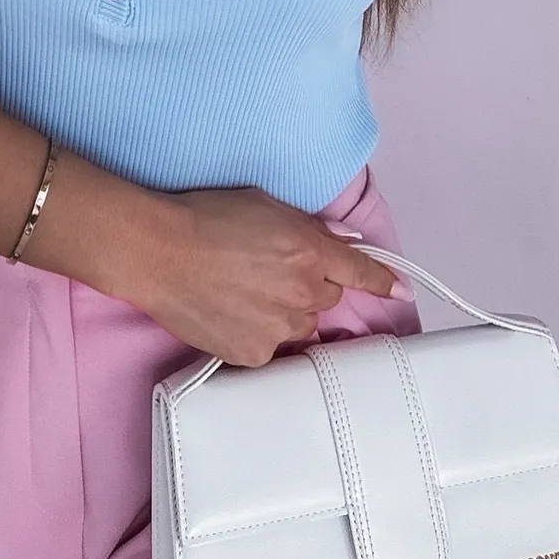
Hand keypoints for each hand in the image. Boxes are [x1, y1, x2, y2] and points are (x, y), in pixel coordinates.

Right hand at [132, 184, 402, 366]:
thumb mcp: (263, 204)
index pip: (361, 271)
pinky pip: (272, 347)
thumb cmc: (205, 217)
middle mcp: (305, 292)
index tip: (399, 289)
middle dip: (310, 286)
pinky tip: (229, 311)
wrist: (159, 253)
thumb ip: (308, 226)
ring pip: (300, 325)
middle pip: (327, 297)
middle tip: (270, 271)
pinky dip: (258, 332)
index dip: (383, 280)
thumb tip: (339, 240)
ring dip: (284, 311)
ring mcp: (281, 327)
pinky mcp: (256, 354)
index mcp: (311, 251)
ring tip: (242, 291)